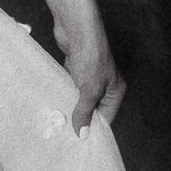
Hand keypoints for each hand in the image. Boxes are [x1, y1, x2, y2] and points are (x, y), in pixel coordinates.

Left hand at [53, 10, 125, 133]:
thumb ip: (84, 112)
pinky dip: (64, 93)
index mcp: (116, 90)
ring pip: (80, 97)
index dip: (94, 129)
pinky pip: (71, 86)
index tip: (79, 141)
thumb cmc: (90, 57)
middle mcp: (105, 84)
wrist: (76, 29)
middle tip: (65, 133)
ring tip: (58, 121)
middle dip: (81, 118)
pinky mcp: (76, 68)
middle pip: (93, 108)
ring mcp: (90, 75)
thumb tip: (83, 134)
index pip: (106, 117)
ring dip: (71, 106)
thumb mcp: (89, 90)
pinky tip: (54, 102)